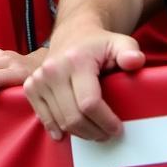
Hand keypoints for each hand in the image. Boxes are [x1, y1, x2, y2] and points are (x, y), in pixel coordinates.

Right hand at [23, 30, 144, 141]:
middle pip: (73, 117)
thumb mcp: (120, 43)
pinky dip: (55, 128)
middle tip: (107, 133)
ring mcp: (40, 78)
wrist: (73, 33)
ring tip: (93, 129)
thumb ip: (130, 52)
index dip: (106, 122)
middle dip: (94, 132)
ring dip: (79, 133)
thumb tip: (134, 61)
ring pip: (60, 121)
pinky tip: (66, 131)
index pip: (89, 104)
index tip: (118, 128)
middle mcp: (53, 69)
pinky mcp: (31, 85)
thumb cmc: (99, 44)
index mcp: (76, 60)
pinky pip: (43, 117)